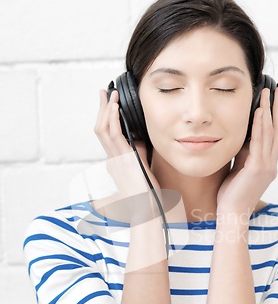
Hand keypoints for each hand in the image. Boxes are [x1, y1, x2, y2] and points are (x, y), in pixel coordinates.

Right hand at [93, 89, 160, 221]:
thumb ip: (139, 153)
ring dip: (106, 110)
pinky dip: (112, 119)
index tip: (108, 104)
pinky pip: (114, 135)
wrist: (149, 211)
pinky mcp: (124, 160)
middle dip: (101, 109)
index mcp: (116, 163)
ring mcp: (116, 160)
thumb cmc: (148, 195)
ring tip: (110, 94)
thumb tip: (140, 138)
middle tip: (104, 92)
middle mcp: (113, 160)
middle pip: (101, 129)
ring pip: (103, 130)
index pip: (106, 137)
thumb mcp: (143, 168)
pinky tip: (115, 107)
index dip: (105, 119)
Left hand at [216, 86, 277, 219]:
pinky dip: (260, 125)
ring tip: (268, 92)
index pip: (275, 135)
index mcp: (268, 164)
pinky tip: (259, 111)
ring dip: (270, 110)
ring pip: (272, 132)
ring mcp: (267, 166)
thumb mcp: (239, 168)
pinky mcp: (258, 168)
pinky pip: (260, 142)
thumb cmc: (231, 194)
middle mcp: (271, 163)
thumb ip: (243, 153)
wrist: (231, 213)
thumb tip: (243, 135)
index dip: (276, 116)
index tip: (275, 100)